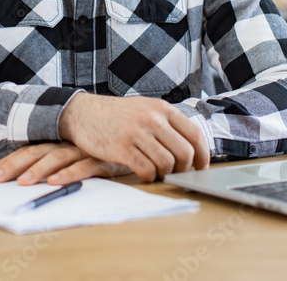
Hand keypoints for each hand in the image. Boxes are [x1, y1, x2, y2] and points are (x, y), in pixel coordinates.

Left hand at [0, 142, 130, 184]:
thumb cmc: (103, 147)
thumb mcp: (77, 152)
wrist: (138, 135)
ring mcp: (85, 149)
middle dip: (14, 166)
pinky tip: (56, 181)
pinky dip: (70, 173)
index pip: (29, 150)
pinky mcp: (103, 158)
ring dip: (40, 170)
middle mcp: (68, 142)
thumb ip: (58, 162)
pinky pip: (84, 166)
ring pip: (57, 157)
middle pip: (36, 152)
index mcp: (59, 141)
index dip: (10, 162)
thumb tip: (28, 179)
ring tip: (24, 183)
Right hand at [58, 93, 210, 181]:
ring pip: (167, 163)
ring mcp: (137, 133)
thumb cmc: (117, 114)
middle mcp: (153, 119)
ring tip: (157, 173)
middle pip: (185, 153)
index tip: (201, 167)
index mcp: (162, 108)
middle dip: (184, 169)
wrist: (83, 112)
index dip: (203, 155)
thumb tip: (191, 147)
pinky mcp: (122, 148)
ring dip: (165, 174)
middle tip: (177, 173)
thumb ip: (166, 123)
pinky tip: (144, 175)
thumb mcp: (145, 108)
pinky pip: (147, 170)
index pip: (195, 134)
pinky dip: (149, 177)